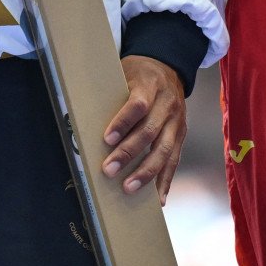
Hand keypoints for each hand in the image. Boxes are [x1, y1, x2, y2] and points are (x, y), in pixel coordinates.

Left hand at [101, 56, 185, 202]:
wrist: (168, 66)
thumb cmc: (138, 73)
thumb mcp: (124, 73)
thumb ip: (112, 95)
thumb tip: (84, 121)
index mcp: (150, 85)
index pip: (137, 105)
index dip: (122, 122)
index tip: (106, 139)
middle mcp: (167, 104)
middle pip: (149, 131)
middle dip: (128, 153)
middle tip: (108, 170)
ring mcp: (177, 121)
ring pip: (165, 150)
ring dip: (146, 172)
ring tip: (129, 188)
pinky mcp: (182, 134)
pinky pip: (175, 160)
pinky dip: (166, 180)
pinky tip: (158, 199)